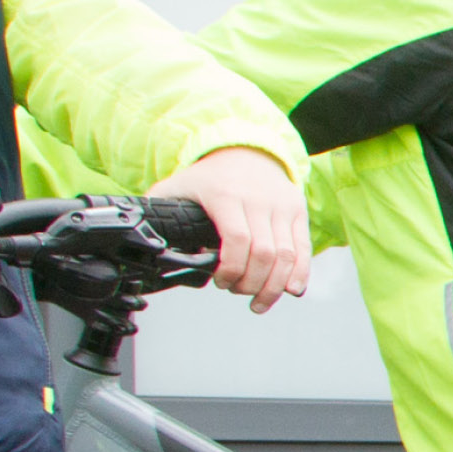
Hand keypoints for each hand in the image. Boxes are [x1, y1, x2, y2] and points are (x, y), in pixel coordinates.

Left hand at [143, 146, 309, 312]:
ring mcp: (281, 206)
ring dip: (274, 285)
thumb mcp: (178, 186)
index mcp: (226, 195)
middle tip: (237, 291)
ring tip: (260, 300)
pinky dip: (300, 273)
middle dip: (251, 283)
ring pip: (286, 255)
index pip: (237, 240)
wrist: (246, 151)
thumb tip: (149, 243)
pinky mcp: (296, 211)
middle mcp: (258, 200)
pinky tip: (290, 289)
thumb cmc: (209, 175)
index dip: (231, 269)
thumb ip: (159, 211)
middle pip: (264, 253)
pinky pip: (303, 249)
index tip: (221, 282)